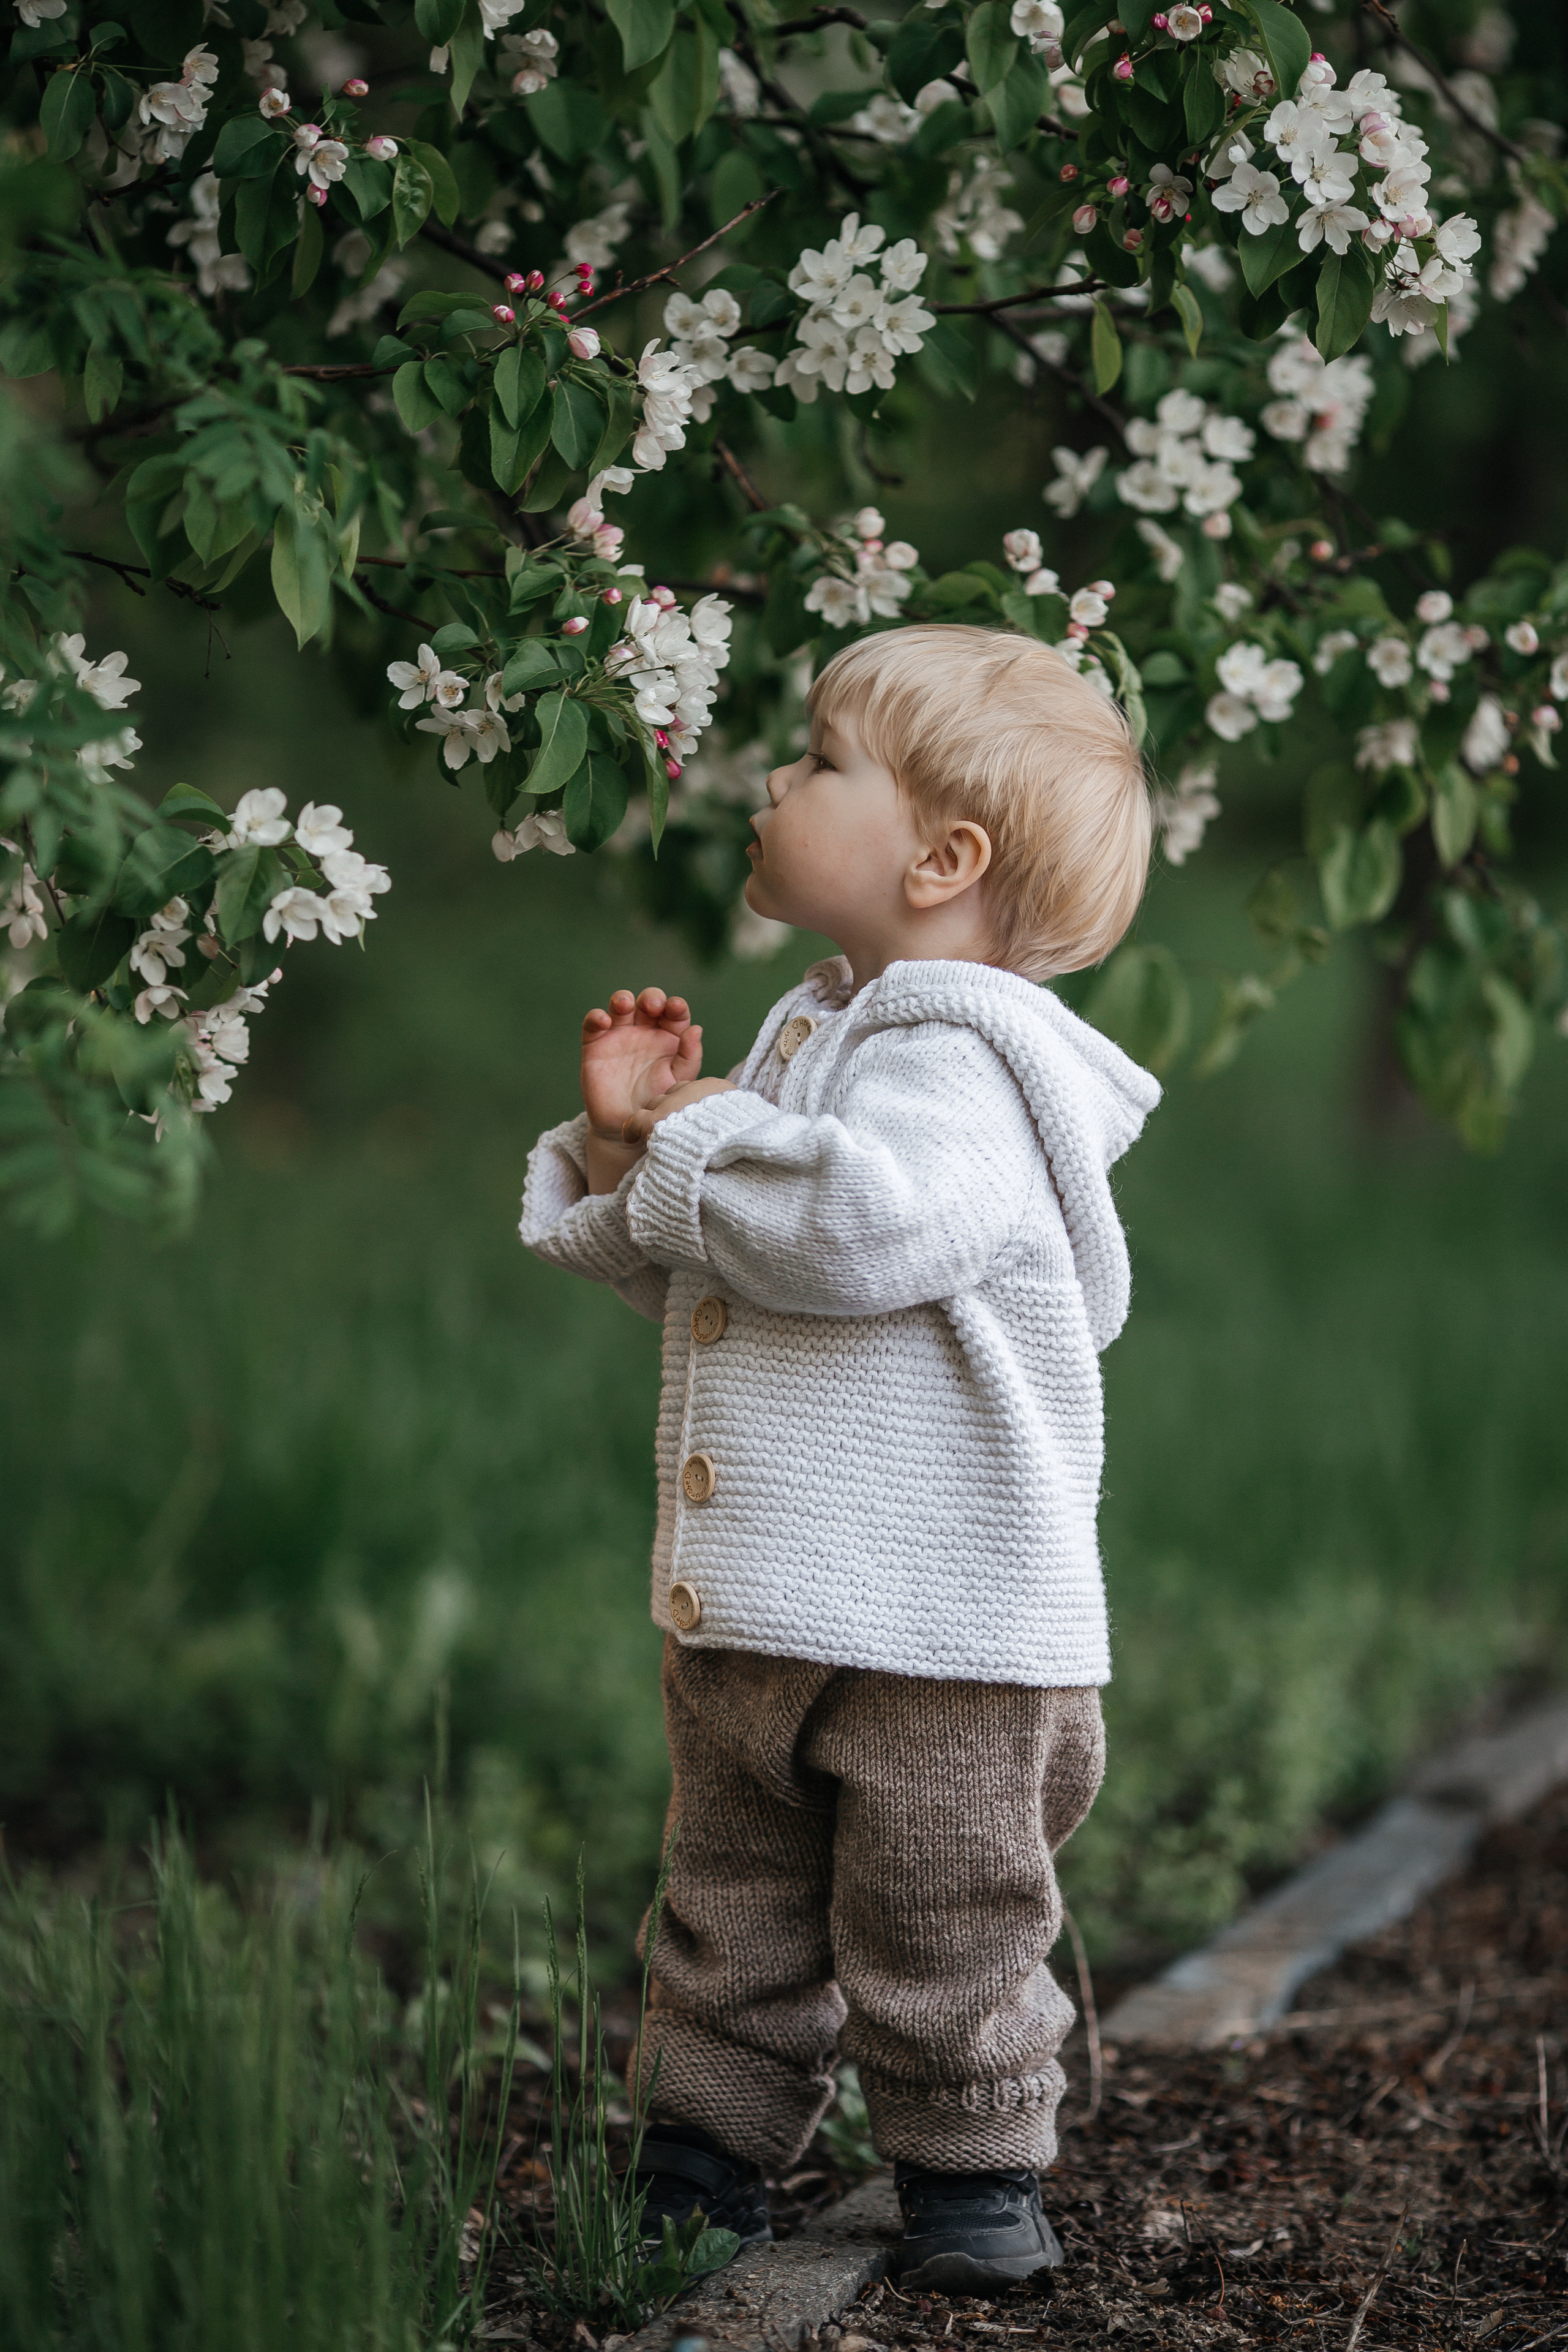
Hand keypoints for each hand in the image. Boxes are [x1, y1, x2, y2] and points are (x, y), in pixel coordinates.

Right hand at [580, 986, 703, 1137]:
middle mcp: (645, 1031)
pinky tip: (604, 1022)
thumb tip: (696, 1029)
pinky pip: (593, 1024)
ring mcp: (620, 1035)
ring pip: (620, 1006)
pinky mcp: (596, 1044)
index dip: (675, 1006)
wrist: (625, 1125)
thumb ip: (689, 1056)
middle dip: (651, 998)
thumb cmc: (657, 1101)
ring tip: (624, 1004)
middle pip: (648, 1002)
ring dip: (622, 999)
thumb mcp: (679, 1080)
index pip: (674, 1013)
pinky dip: (596, 1017)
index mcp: (669, 1036)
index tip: (676, 1008)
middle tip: (653, 1006)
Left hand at [620, 1076, 736, 1144]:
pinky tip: (630, 1138)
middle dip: (674, 1110)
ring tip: (657, 1135)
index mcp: (718, 1089)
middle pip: (677, 1095)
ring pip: (657, 1105)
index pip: (699, 1091)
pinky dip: (632, 1129)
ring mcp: (673, 1104)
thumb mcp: (748, 1119)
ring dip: (657, 1119)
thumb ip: (739, 1116)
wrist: (728, 1145)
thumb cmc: (742, 1137)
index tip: (694, 1118)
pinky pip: (636, 1121)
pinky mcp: (655, 1120)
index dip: (693, 1105)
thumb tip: (746, 1122)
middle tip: (677, 1129)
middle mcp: (693, 1091)